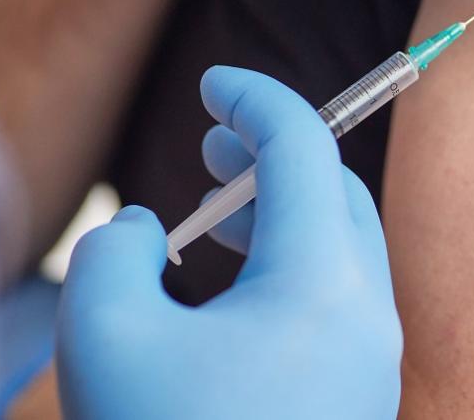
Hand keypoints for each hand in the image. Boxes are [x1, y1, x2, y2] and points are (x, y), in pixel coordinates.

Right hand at [56, 67, 401, 419]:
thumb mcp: (102, 334)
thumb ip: (111, 249)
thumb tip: (143, 227)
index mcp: (323, 284)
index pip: (305, 148)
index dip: (256, 99)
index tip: (211, 84)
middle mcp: (368, 317)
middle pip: (334, 196)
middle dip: (272, 155)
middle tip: (214, 144)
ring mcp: (371, 364)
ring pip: (337, 254)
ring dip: (279, 214)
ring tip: (217, 209)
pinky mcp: (357, 400)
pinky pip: (333, 307)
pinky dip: (288, 269)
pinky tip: (236, 288)